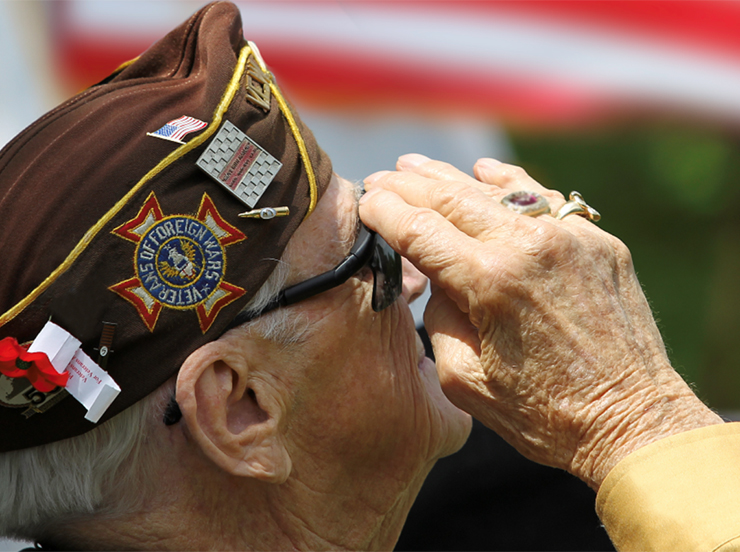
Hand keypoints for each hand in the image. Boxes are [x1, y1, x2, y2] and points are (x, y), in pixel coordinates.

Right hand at [360, 154, 721, 488]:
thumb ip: (439, 317)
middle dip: (409, 185)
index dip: (385, 211)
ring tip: (417, 164)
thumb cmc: (543, 414)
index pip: (420, 230)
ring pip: (497, 191)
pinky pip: (544, 199)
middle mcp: (529, 246)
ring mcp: (570, 237)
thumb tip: (440, 279)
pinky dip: (509, 183)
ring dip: (451, 176)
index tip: (365, 200)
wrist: (631, 421)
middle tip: (381, 177)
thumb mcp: (465, 379)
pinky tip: (486, 171)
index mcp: (490, 283)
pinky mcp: (598, 242)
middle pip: (452, 198)